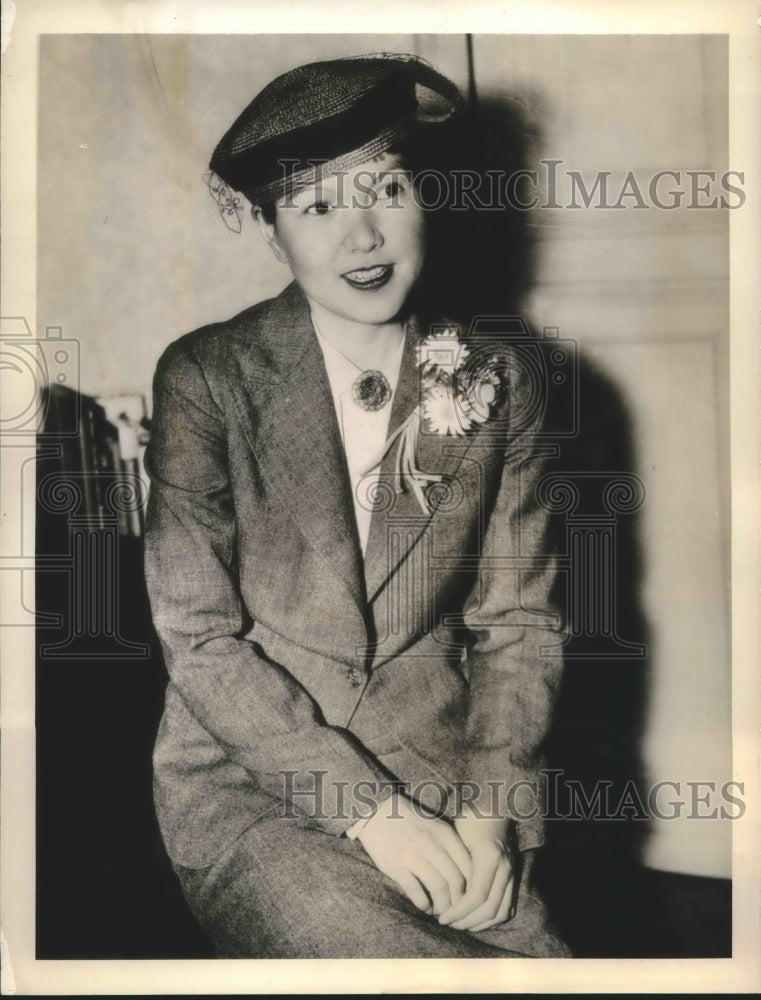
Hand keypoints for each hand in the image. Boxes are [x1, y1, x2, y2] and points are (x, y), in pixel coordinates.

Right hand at [357, 793, 472, 915]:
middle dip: (459, 901)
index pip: (468, 866)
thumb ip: (451, 847)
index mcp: (445, 834)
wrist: (376, 811)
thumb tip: (468, 877)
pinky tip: (424, 907)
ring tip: (440, 912)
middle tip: (455, 910)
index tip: (469, 897)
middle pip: (456, 880)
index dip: (472, 887)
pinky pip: (416, 891)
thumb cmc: (410, 821)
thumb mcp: (435, 827)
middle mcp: (432, 843)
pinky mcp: (395, 865)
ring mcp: (413, 854)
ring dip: (442, 906)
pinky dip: (423, 904)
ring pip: (438, 888)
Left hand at [437, 813, 514, 931]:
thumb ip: (456, 865)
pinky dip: (493, 918)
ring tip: (461, 924)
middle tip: (448, 923)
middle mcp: (505, 869)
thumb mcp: (459, 837)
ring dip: (481, 924)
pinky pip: (508, 906)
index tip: (442, 917)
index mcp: (491, 858)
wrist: (494, 808)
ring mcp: (512, 874)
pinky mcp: (514, 877)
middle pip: (490, 909)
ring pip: (502, 911)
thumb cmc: (471, 820)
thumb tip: (444, 895)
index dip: (459, 911)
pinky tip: (477, 920)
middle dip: (467, 921)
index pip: (477, 896)